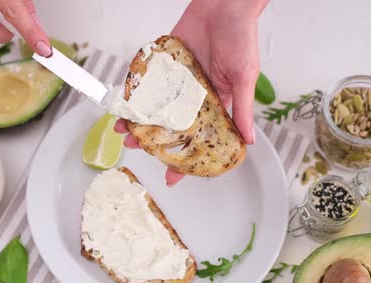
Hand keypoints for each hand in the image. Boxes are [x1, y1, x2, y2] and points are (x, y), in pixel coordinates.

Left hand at [116, 0, 267, 185]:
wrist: (225, 3)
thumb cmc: (241, 37)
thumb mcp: (245, 78)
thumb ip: (241, 109)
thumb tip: (248, 141)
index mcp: (214, 104)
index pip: (197, 139)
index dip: (186, 159)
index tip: (172, 177)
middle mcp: (192, 95)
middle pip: (169, 125)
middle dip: (152, 139)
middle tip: (136, 148)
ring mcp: (176, 79)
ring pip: (153, 105)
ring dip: (138, 118)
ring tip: (122, 128)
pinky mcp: (164, 61)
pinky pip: (147, 80)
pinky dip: (136, 92)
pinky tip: (125, 103)